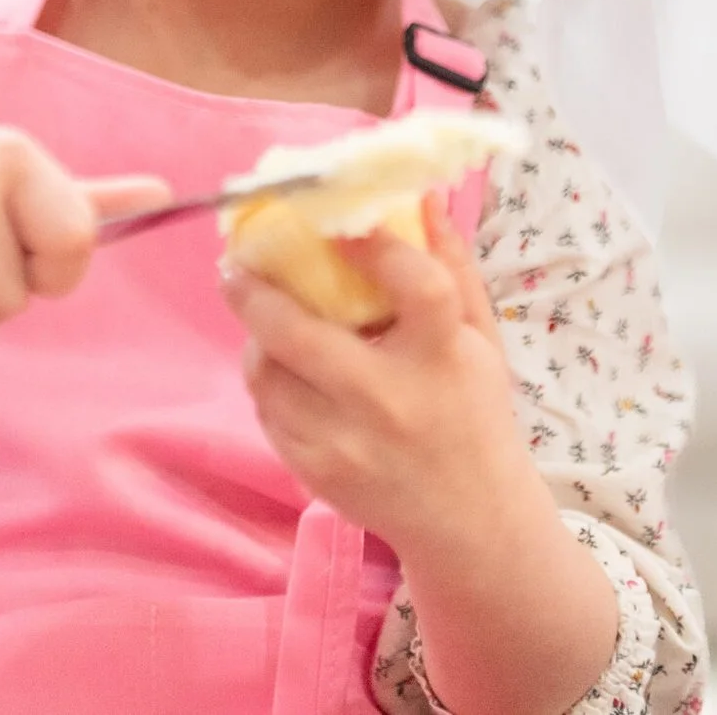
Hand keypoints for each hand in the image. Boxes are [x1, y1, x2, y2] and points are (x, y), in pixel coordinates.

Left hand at [223, 199, 539, 558]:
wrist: (470, 521)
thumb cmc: (475, 413)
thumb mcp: (479, 338)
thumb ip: (450, 265)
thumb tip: (418, 195)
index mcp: (442, 358)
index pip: (416, 286)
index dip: (377, 244)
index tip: (339, 218)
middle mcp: (389, 400)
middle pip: (300, 335)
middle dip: (255, 290)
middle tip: (236, 262)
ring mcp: (344, 442)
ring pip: (267, 373)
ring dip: (255, 335)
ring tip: (259, 311)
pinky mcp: (314, 472)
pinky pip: (267, 411)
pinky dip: (267, 379)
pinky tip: (279, 363)